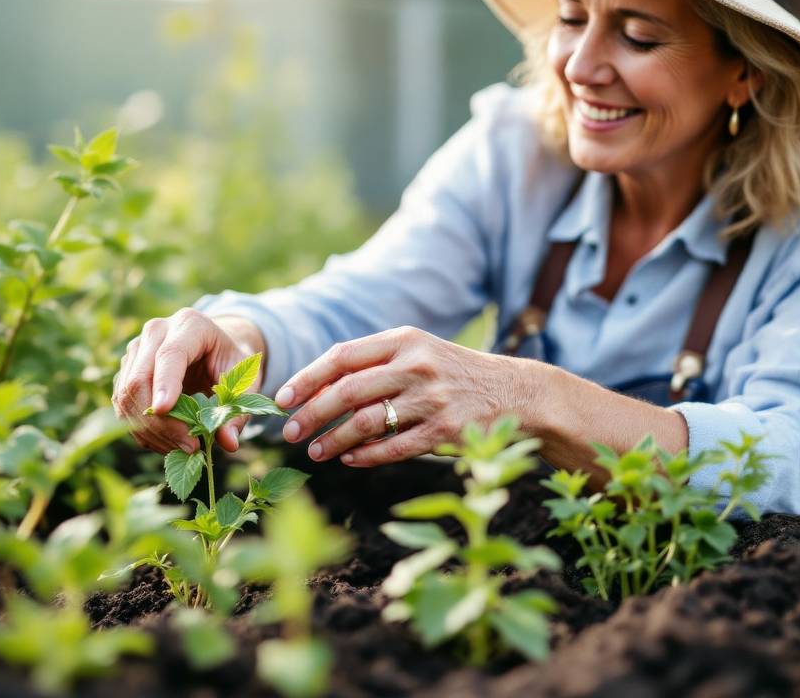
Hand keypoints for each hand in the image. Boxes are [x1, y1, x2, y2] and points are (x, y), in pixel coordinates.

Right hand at [112, 310, 264, 454]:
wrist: (215, 349)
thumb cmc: (231, 362)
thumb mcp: (245, 380)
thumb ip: (238, 408)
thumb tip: (228, 442)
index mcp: (190, 324)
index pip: (170, 354)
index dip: (165, 383)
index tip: (164, 410)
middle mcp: (156, 332)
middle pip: (140, 378)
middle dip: (160, 420)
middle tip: (190, 446)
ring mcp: (136, 350)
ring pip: (126, 395)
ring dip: (151, 430)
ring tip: (183, 448)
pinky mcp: (126, 370)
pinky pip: (122, 405)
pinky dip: (142, 430)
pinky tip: (167, 442)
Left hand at [274, 326, 532, 466]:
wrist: (517, 392)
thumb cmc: (452, 373)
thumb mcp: (418, 353)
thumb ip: (374, 364)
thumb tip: (315, 389)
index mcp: (404, 340)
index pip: (342, 356)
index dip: (307, 378)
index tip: (282, 398)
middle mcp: (417, 365)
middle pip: (348, 391)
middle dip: (311, 414)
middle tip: (289, 432)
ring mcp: (433, 399)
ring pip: (366, 423)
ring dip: (333, 440)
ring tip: (315, 452)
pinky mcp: (446, 431)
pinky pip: (394, 447)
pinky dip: (365, 456)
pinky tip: (349, 460)